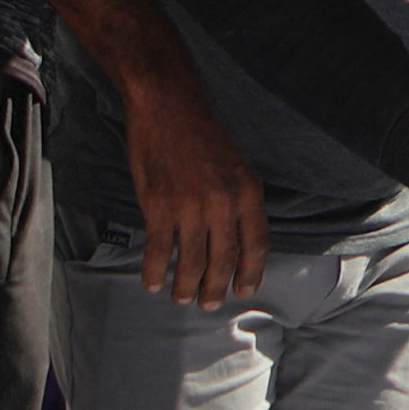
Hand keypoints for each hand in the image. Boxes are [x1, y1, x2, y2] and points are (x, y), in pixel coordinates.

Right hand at [121, 78, 268, 307]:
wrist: (167, 105)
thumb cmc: (201, 132)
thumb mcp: (236, 165)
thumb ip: (238, 201)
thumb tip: (236, 237)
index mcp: (248, 192)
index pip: (256, 245)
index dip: (250, 273)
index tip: (244, 290)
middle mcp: (223, 203)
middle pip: (224, 259)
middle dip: (216, 287)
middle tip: (210, 304)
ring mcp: (190, 206)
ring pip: (192, 260)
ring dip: (187, 285)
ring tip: (182, 299)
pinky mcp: (158, 205)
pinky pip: (159, 248)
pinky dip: (154, 270)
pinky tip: (152, 282)